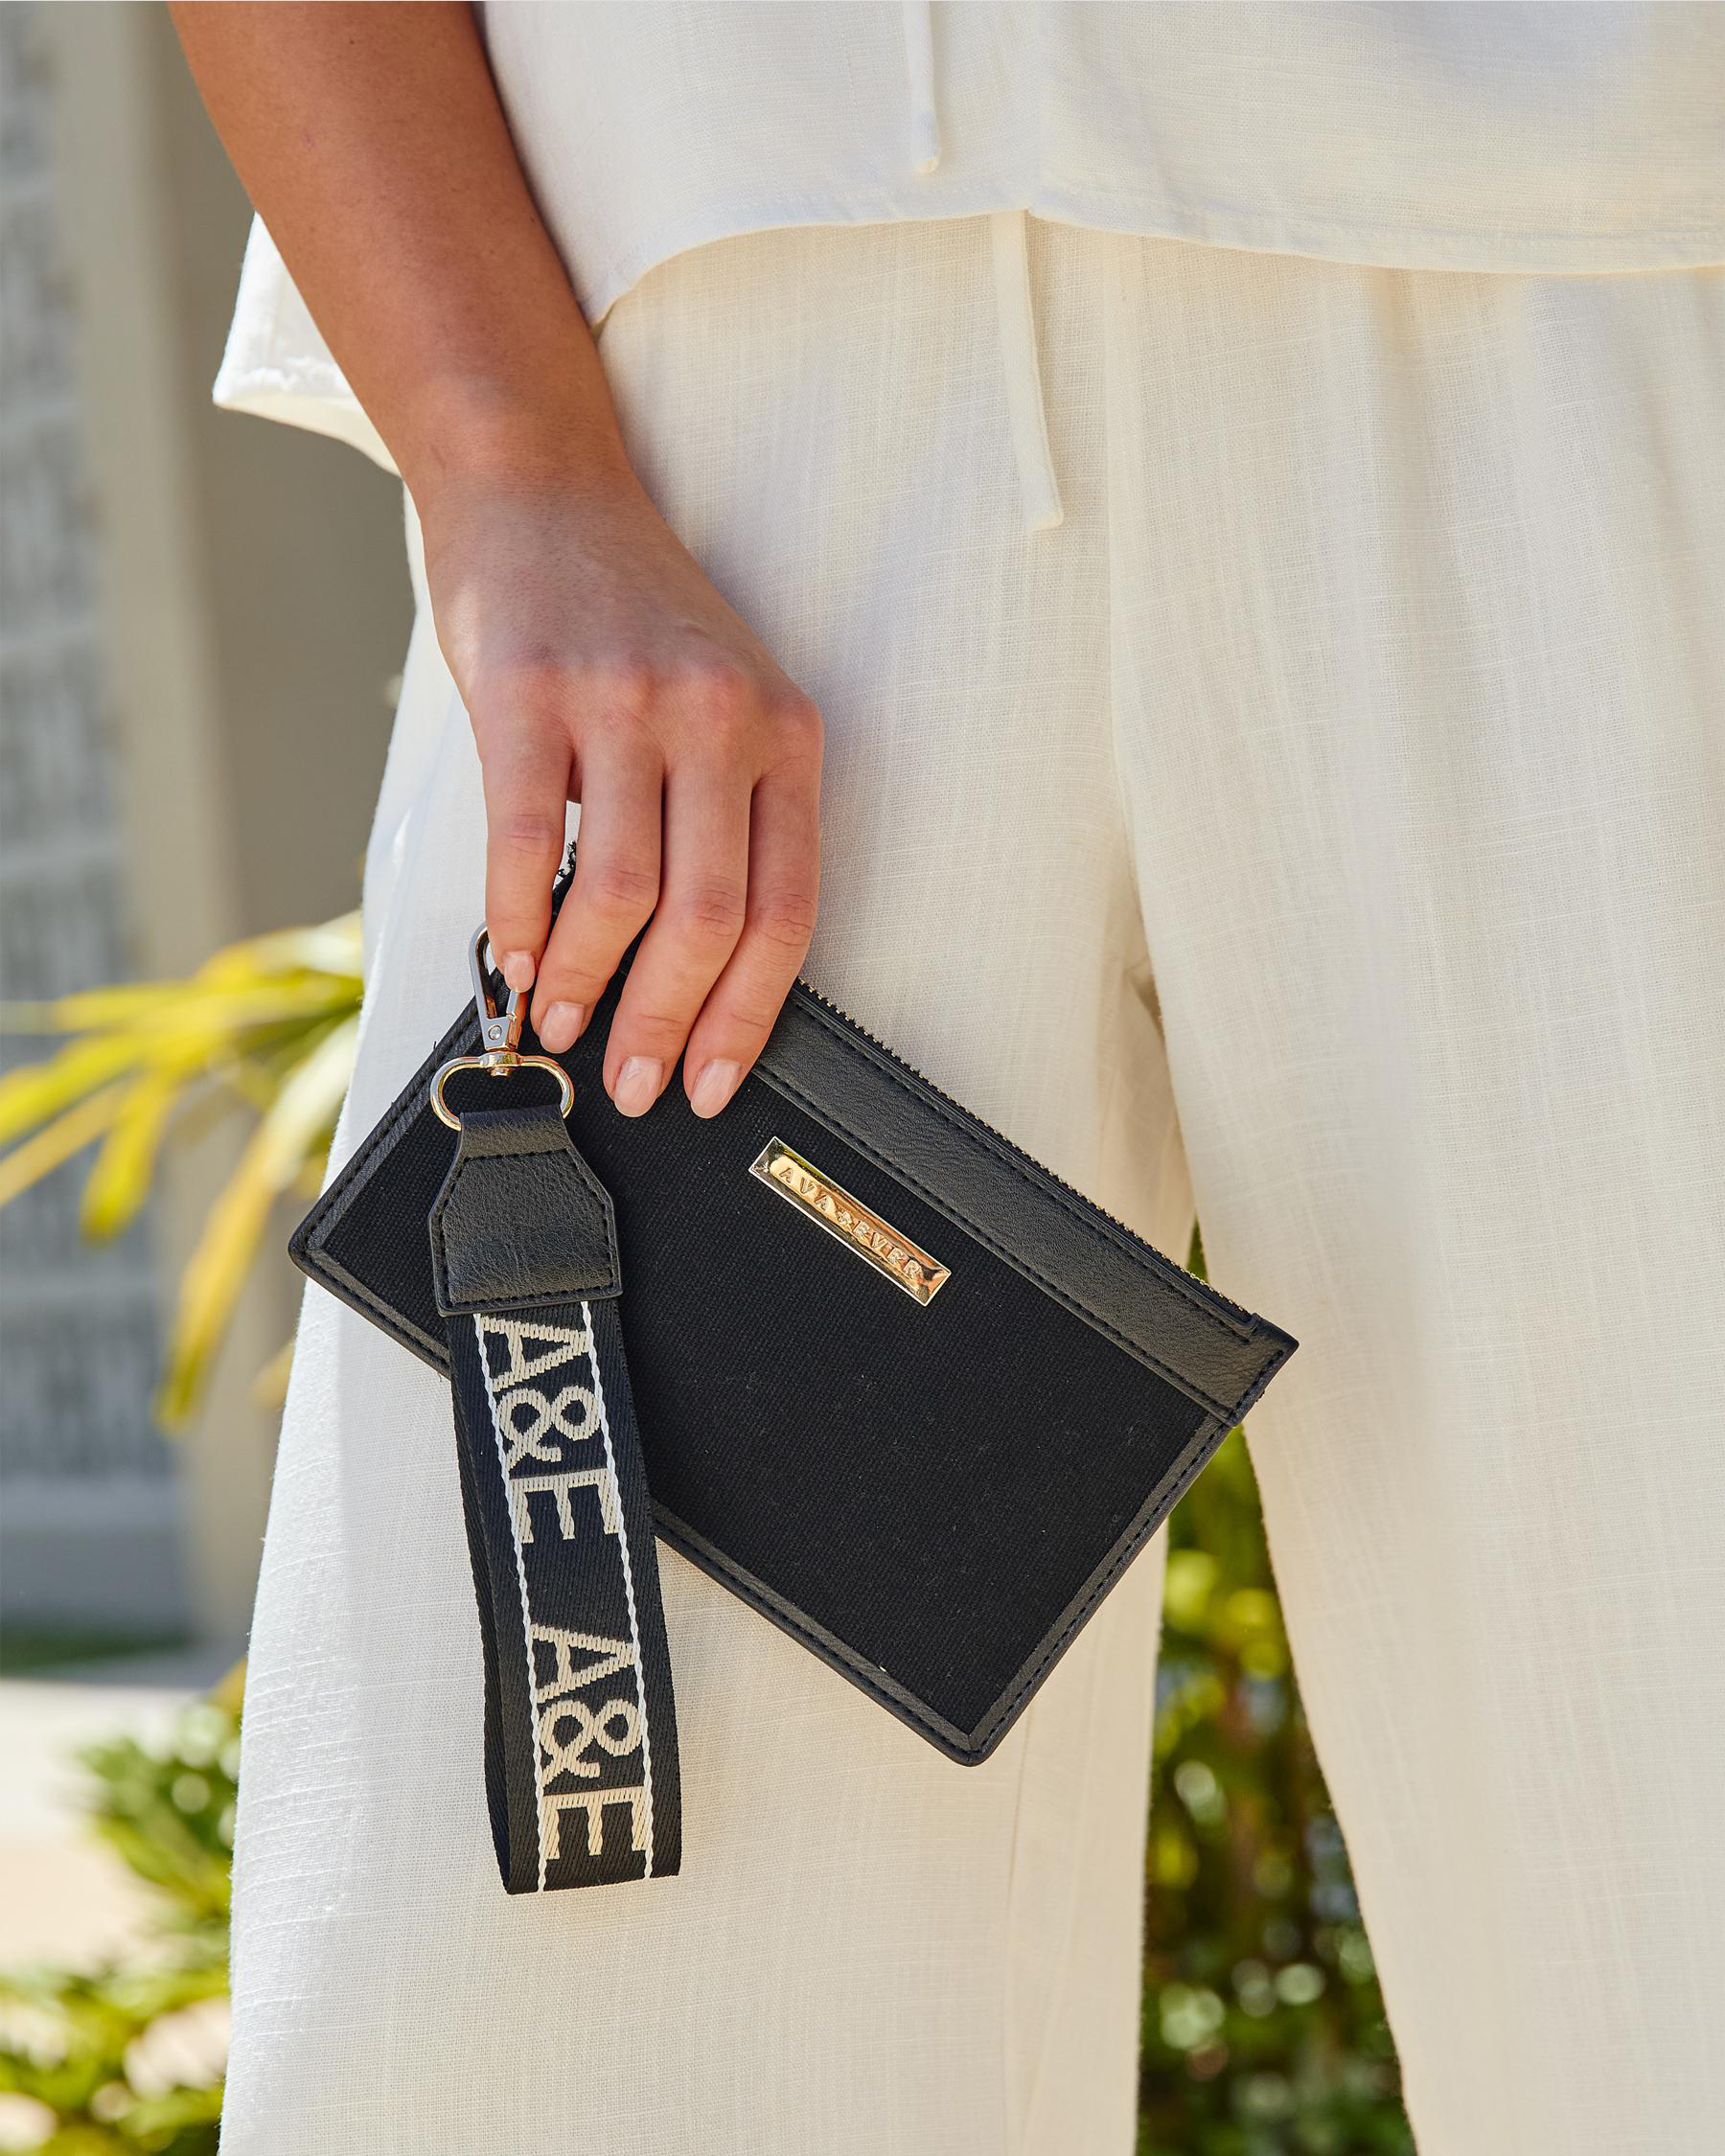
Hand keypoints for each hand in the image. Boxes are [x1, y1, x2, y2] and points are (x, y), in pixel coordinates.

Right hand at [419, 463, 821, 1119]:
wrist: (542, 490)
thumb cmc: (630, 616)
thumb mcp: (719, 705)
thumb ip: (723, 818)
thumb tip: (686, 978)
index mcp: (785, 735)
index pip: (787, 911)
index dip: (748, 1016)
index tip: (714, 1084)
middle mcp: (720, 718)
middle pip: (709, 918)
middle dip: (667, 1024)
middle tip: (633, 1083)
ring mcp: (626, 702)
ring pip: (622, 893)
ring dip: (584, 983)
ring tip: (558, 1025)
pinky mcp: (532, 691)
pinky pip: (528, 840)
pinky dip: (518, 920)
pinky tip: (512, 959)